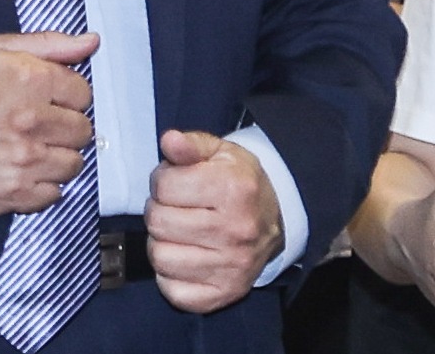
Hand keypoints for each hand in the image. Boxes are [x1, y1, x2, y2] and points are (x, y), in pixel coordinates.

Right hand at [0, 31, 97, 215]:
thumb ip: (49, 44)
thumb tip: (90, 42)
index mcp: (32, 81)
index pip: (84, 94)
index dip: (68, 96)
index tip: (52, 100)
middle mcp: (32, 121)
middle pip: (83, 130)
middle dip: (65, 126)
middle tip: (41, 125)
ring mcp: (24, 160)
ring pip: (73, 163)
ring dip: (57, 156)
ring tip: (32, 147)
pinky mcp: (14, 192)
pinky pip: (54, 194)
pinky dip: (43, 184)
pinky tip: (23, 169)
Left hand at [146, 130, 282, 312]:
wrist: (276, 219)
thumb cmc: (240, 183)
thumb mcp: (220, 153)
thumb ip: (191, 145)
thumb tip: (169, 141)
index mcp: (234, 189)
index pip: (163, 186)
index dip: (163, 180)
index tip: (176, 182)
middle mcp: (235, 230)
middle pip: (158, 221)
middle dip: (160, 210)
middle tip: (176, 207)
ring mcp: (231, 266)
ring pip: (160, 257)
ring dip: (162, 242)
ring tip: (179, 231)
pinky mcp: (225, 293)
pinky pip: (172, 290)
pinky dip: (170, 275)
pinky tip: (186, 257)